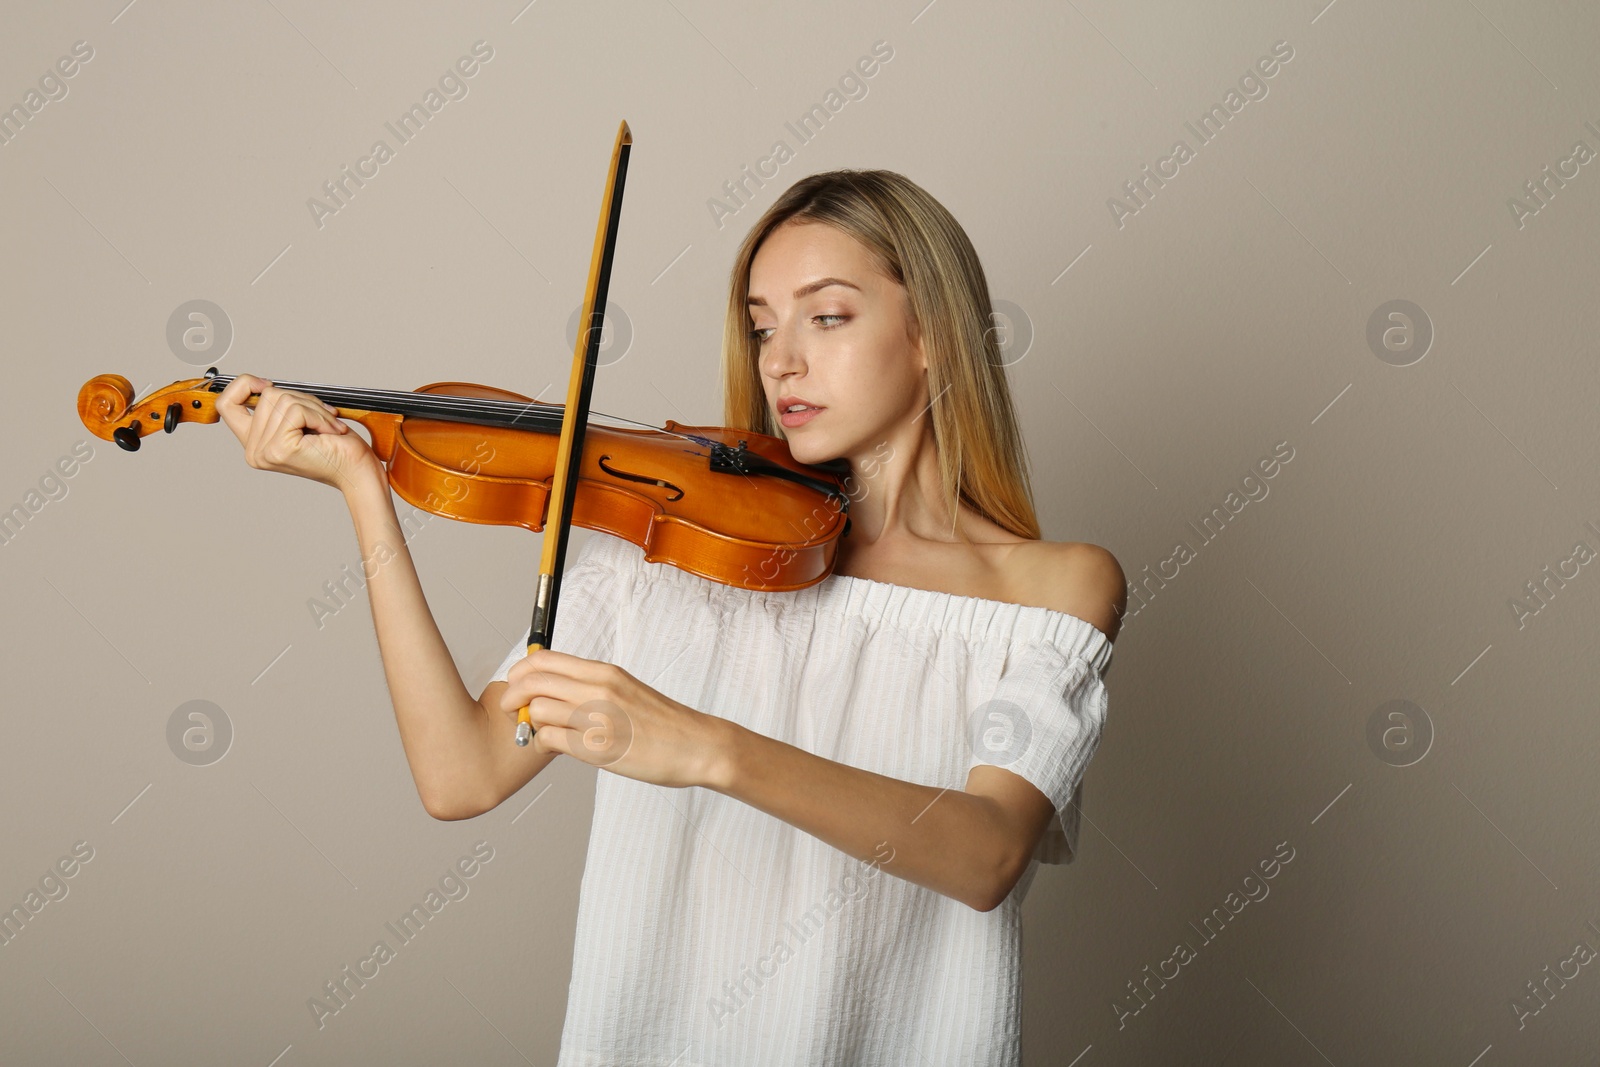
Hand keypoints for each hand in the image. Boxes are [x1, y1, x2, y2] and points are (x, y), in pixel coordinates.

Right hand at [215, 373, 381, 493]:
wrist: (358, 472)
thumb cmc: (338, 447)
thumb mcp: (301, 421)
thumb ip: (278, 407)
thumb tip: (264, 385)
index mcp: (254, 445)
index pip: (226, 404)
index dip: (244, 385)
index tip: (269, 384)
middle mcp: (253, 451)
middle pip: (266, 396)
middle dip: (301, 398)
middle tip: (322, 417)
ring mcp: (264, 452)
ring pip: (283, 400)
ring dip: (314, 407)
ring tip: (328, 425)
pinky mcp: (279, 449)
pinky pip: (296, 411)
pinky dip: (319, 415)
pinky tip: (331, 431)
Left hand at [500, 648, 727, 788]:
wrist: (696, 745)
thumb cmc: (661, 721)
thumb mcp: (625, 688)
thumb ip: (590, 685)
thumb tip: (551, 687)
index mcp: (603, 672)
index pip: (544, 659)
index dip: (520, 671)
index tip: (517, 684)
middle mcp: (598, 690)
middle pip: (533, 682)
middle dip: (513, 697)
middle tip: (516, 710)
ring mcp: (598, 720)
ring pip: (538, 711)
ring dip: (530, 724)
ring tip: (539, 732)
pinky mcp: (598, 750)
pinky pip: (551, 740)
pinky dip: (543, 744)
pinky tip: (553, 747)